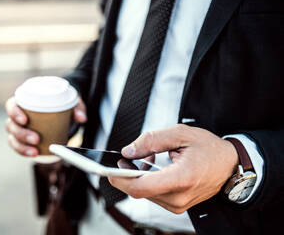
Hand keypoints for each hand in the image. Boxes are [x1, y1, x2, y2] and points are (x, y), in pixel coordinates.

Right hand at [5, 95, 86, 156]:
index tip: (25, 120)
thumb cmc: (61, 103)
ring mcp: (19, 128)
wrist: (61, 111)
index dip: (14, 113)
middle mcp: (18, 115)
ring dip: (22, 146)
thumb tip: (82, 118)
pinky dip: (24, 152)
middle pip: (11, 125)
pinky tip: (34, 154)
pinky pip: (19, 147)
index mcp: (24, 101)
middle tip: (36, 139)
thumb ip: (77, 107)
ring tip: (35, 151)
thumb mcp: (71, 101)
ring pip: (13, 138)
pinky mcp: (23, 139)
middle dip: (22, 134)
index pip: (11, 105)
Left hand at [108, 124, 238, 213]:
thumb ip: (151, 140)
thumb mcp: (180, 134)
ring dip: (138, 176)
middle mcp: (179, 197)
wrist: (231, 166)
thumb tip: (128, 151)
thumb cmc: (209, 149)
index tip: (110, 168)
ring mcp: (178, 205)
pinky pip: (153, 195)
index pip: (140, 187)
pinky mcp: (177, 206)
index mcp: (181, 178)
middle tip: (127, 156)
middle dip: (127, 173)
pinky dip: (147, 181)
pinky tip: (152, 168)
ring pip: (144, 193)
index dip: (120, 178)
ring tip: (146, 158)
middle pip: (139, 190)